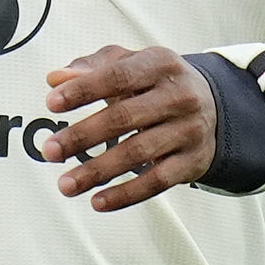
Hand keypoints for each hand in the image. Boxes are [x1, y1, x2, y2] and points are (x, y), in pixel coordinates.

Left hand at [38, 45, 217, 211]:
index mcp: (160, 64)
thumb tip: (55, 78)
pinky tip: (98, 201)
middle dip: (82, 136)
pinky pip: (157, 181)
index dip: (83, 89)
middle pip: (124, 117)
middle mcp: (179, 95)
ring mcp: (188, 130)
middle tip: (50, 150)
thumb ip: (91, 68)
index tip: (51, 103)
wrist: (214, 105)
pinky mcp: (193, 161)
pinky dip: (126, 194)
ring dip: (97, 171)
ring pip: (138, 153)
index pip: (117, 75)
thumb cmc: (157, 83)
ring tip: (66, 184)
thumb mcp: (129, 64)